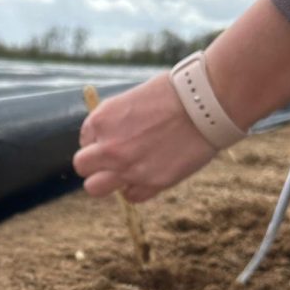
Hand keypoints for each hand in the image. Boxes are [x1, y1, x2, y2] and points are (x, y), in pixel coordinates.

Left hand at [73, 73, 216, 203]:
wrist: (207, 103)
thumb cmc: (175, 92)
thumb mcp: (132, 98)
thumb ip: (115, 120)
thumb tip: (108, 135)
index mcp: (102, 120)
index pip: (84, 140)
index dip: (99, 140)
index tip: (115, 137)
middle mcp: (109, 147)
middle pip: (82, 167)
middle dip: (94, 164)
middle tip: (113, 159)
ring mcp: (127, 168)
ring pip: (95, 188)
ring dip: (107, 182)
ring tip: (125, 172)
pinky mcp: (150, 183)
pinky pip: (131, 196)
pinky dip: (136, 189)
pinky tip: (148, 175)